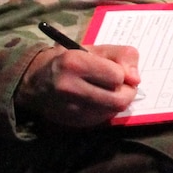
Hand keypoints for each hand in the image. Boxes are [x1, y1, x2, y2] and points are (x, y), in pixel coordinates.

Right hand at [15, 44, 140, 127]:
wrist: (35, 82)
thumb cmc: (70, 60)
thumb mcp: (96, 48)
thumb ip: (123, 56)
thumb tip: (136, 79)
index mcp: (74, 63)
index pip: (116, 76)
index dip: (122, 73)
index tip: (115, 70)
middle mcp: (69, 88)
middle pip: (118, 100)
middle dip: (126, 92)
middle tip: (121, 86)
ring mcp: (69, 109)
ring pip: (112, 112)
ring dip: (116, 102)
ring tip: (108, 92)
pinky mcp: (71, 123)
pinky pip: (101, 120)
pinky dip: (105, 111)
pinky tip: (97, 101)